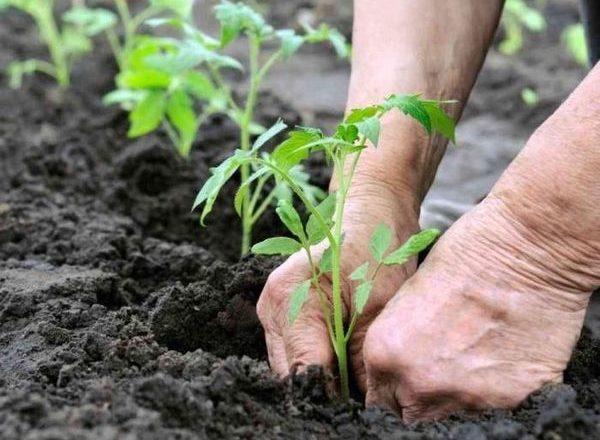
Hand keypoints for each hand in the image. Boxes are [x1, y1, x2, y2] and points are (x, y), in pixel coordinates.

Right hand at [257, 185, 419, 390]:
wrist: (370, 214)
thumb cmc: (378, 251)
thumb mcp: (378, 308)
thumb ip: (362, 361)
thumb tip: (362, 404)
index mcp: (290, 299)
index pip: (305, 371)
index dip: (331, 397)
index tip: (357, 410)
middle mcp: (271, 306)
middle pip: (290, 373)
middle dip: (324, 390)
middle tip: (358, 400)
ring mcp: (271, 309)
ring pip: (289, 365)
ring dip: (319, 377)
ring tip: (351, 380)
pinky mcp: (279, 312)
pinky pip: (292, 350)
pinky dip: (315, 361)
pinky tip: (340, 361)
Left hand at [363, 196, 592, 420]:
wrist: (525, 248)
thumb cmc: (464, 254)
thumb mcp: (409, 294)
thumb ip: (398, 340)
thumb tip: (400, 363)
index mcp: (386, 353)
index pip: (379, 397)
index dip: (393, 386)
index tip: (404, 376)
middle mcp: (420, 382)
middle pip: (412, 413)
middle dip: (419, 394)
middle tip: (438, 366)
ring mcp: (466, 395)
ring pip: (453, 411)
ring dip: (457, 389)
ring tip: (473, 350)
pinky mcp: (511, 397)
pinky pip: (495, 403)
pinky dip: (496, 384)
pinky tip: (501, 350)